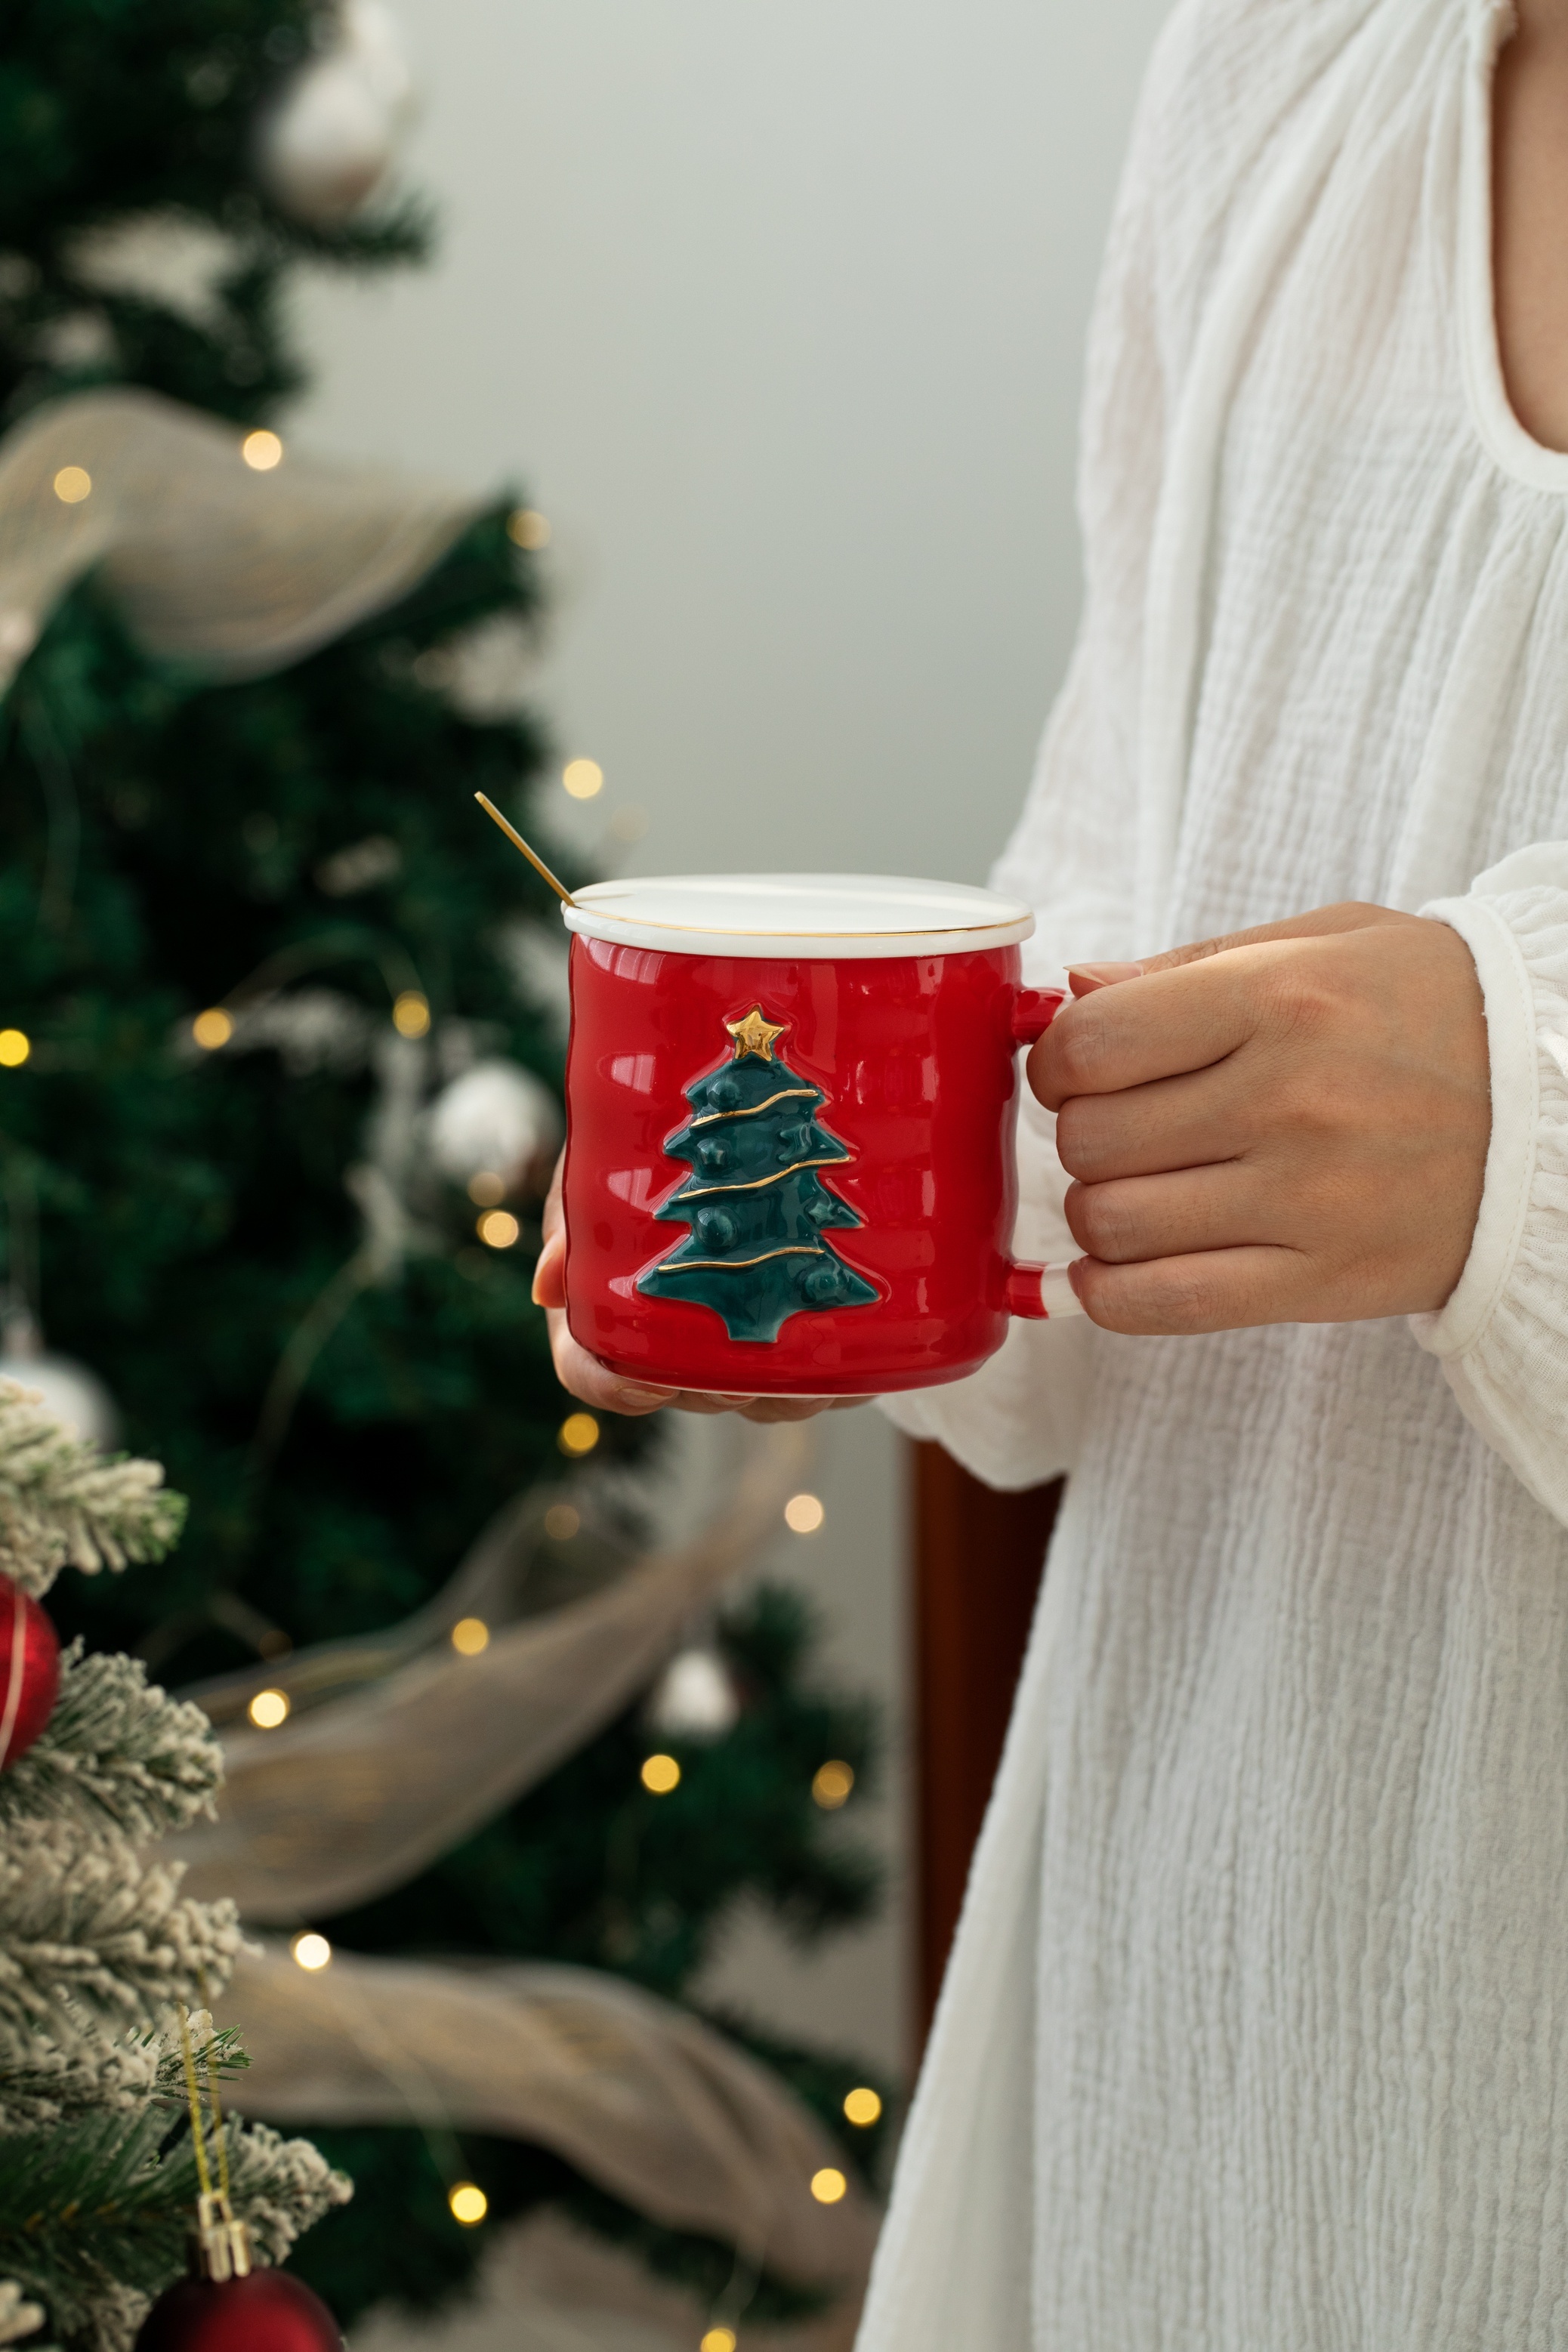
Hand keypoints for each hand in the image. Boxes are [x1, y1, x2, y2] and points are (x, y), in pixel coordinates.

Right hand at [531, 1153, 865, 1420]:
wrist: (733, 1123)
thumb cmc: (648, 1155)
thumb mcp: (602, 1171)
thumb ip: (573, 1217)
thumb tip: (548, 1286)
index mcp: (610, 1307)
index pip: (590, 1371)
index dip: (613, 1388)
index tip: (646, 1387)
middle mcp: (673, 1342)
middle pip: (685, 1393)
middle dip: (716, 1392)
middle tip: (744, 1374)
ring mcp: (740, 1349)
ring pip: (760, 1400)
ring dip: (786, 1393)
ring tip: (811, 1364)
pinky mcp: (806, 1344)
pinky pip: (828, 1379)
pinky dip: (845, 1377)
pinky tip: (864, 1356)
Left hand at [1026, 902, 1490, 1334]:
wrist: (1561, 1106)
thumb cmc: (1428, 1011)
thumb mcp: (1324, 945)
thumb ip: (1188, 967)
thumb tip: (1071, 992)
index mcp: (1283, 998)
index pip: (1093, 1044)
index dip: (1057, 1060)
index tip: (1078, 1068)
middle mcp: (1292, 1099)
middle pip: (1092, 1139)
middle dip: (1083, 1134)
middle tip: (1124, 1125)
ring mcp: (1309, 1199)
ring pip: (1112, 1224)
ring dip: (1097, 1213)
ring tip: (1141, 1188)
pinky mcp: (1325, 1279)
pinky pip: (1164, 1302)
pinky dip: (1110, 1293)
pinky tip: (1114, 1268)